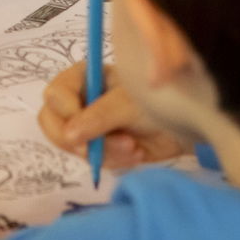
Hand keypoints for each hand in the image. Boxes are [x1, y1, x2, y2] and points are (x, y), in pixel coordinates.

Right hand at [36, 60, 187, 172]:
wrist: (188, 124)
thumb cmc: (159, 99)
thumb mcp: (129, 103)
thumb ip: (100, 116)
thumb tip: (69, 135)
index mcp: (84, 77)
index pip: (55, 94)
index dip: (66, 113)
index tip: (85, 128)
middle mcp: (80, 100)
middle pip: (51, 122)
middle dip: (76, 141)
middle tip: (95, 150)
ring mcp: (88, 125)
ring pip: (72, 146)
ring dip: (103, 152)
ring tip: (133, 147)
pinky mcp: (100, 147)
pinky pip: (92, 161)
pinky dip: (114, 162)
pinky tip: (136, 153)